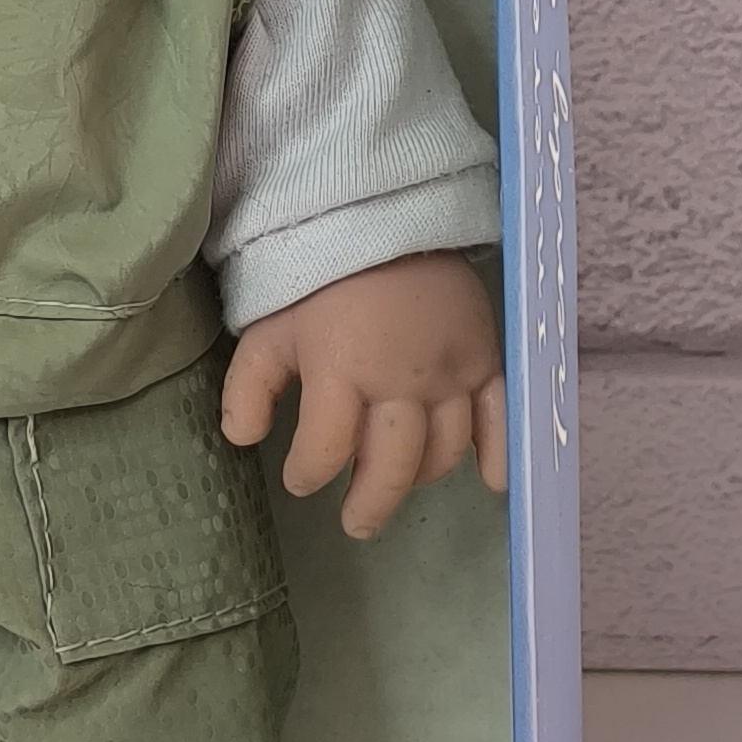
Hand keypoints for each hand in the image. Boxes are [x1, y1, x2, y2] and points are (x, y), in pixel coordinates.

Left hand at [220, 250, 507, 537]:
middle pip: (391, 466)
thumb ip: (250, 386)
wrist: (386, 218)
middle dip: (368, 503)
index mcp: (341, 370)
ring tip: (394, 482)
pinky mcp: (485, 359)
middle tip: (354, 523)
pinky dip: (498, 454)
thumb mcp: (267, 328)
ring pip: (441, 452)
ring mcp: (450, 372)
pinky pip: (501, 418)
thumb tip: (241, 440)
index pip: (325, 450)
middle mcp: (401, 381)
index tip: (300, 478)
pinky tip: (491, 482)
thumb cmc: (319, 280)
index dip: (307, 474)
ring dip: (416, 478)